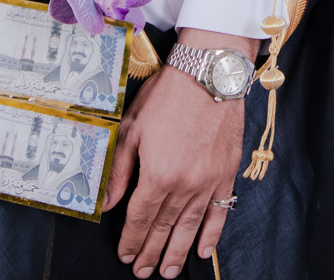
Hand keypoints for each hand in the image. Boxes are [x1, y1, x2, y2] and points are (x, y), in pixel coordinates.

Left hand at [108, 30, 256, 278]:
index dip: (131, 240)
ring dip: (177, 252)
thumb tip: (107, 203)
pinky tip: (203, 250)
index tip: (126, 255)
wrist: (209, 74)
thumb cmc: (167, 95)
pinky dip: (212, 234)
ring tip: (169, 272)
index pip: (140, 218)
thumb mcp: (132, 129)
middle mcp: (184, 184)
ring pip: (190, 226)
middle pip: (164, 227)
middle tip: (143, 272)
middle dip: (151, 252)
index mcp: (158, 174)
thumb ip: (119, 171)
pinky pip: (220, 211)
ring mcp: (209, 181)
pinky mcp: (227, 173)